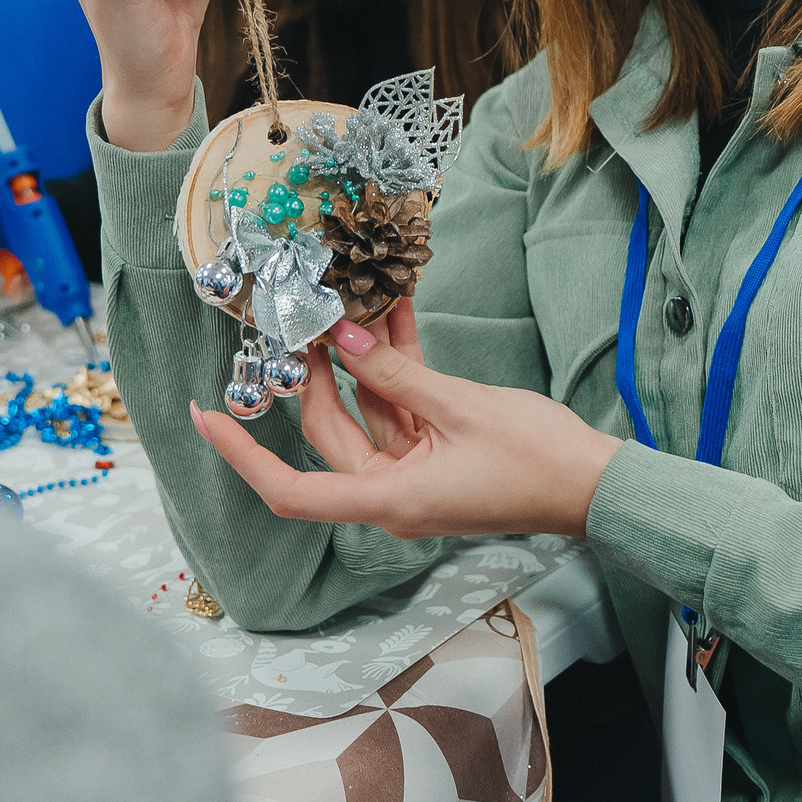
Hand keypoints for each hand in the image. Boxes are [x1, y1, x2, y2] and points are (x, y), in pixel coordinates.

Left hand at [190, 298, 622, 538]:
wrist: (596, 485)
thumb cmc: (537, 460)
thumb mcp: (463, 406)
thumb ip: (398, 374)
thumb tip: (344, 340)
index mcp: (389, 500)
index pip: (292, 490)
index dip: (241, 456)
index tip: (206, 418)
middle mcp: (393, 494)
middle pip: (329, 435)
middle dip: (313, 375)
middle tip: (304, 319)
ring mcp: (416, 475)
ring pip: (367, 415)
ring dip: (361, 362)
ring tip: (351, 302)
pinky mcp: (439, 455)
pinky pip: (403, 409)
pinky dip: (397, 370)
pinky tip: (394, 318)